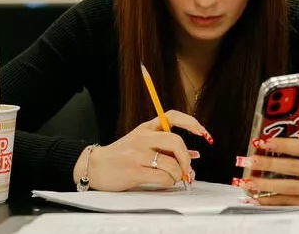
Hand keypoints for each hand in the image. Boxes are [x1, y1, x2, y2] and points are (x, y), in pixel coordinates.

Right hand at [73, 110, 208, 191]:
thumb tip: (194, 155)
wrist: (95, 167)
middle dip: (186, 158)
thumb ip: (166, 148)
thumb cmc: (121, 156)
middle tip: (187, 168)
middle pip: (176, 141)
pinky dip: (169, 182)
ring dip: (177, 175)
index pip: (171, 116)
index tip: (203, 133)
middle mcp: (143, 137)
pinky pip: (163, 177)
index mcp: (146, 128)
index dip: (191, 122)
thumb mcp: (142, 145)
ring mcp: (138, 154)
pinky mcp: (134, 170)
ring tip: (173, 178)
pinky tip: (164, 181)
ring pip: (171, 163)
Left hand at [234, 108, 298, 205]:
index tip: (264, 143)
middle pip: (295, 169)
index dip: (284, 146)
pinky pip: (292, 203)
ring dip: (267, 186)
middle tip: (250, 161)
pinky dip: (273, 200)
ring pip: (291, 189)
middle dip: (269, 165)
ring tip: (248, 181)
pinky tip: (257, 197)